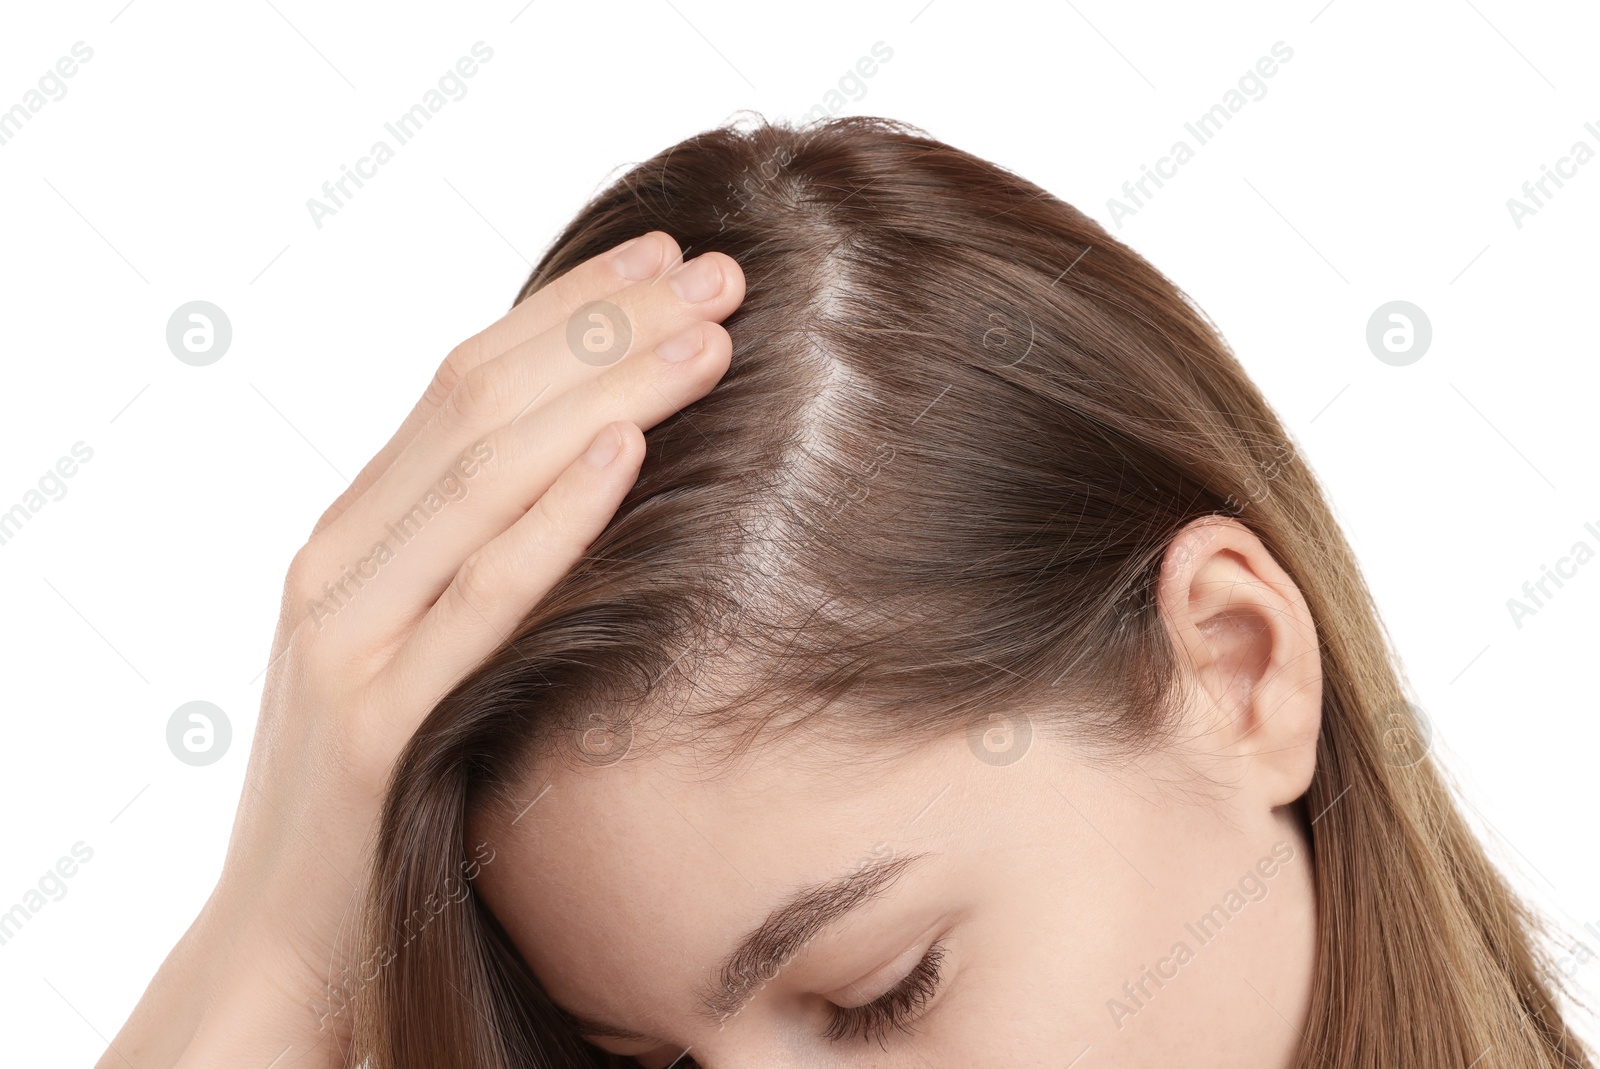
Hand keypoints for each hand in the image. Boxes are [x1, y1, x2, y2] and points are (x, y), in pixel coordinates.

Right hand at [102, 231, 745, 1068]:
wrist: (293, 931)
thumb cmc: (382, 778)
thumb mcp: (419, 639)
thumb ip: (476, 554)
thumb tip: (598, 461)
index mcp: (356, 529)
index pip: (465, 378)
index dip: (569, 308)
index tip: (668, 258)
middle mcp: (339, 557)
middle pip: (478, 400)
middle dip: (605, 326)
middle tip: (718, 271)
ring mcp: (344, 631)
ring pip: (479, 475)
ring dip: (603, 392)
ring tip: (707, 336)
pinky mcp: (370, 719)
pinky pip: (474, 601)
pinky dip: (551, 520)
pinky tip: (626, 454)